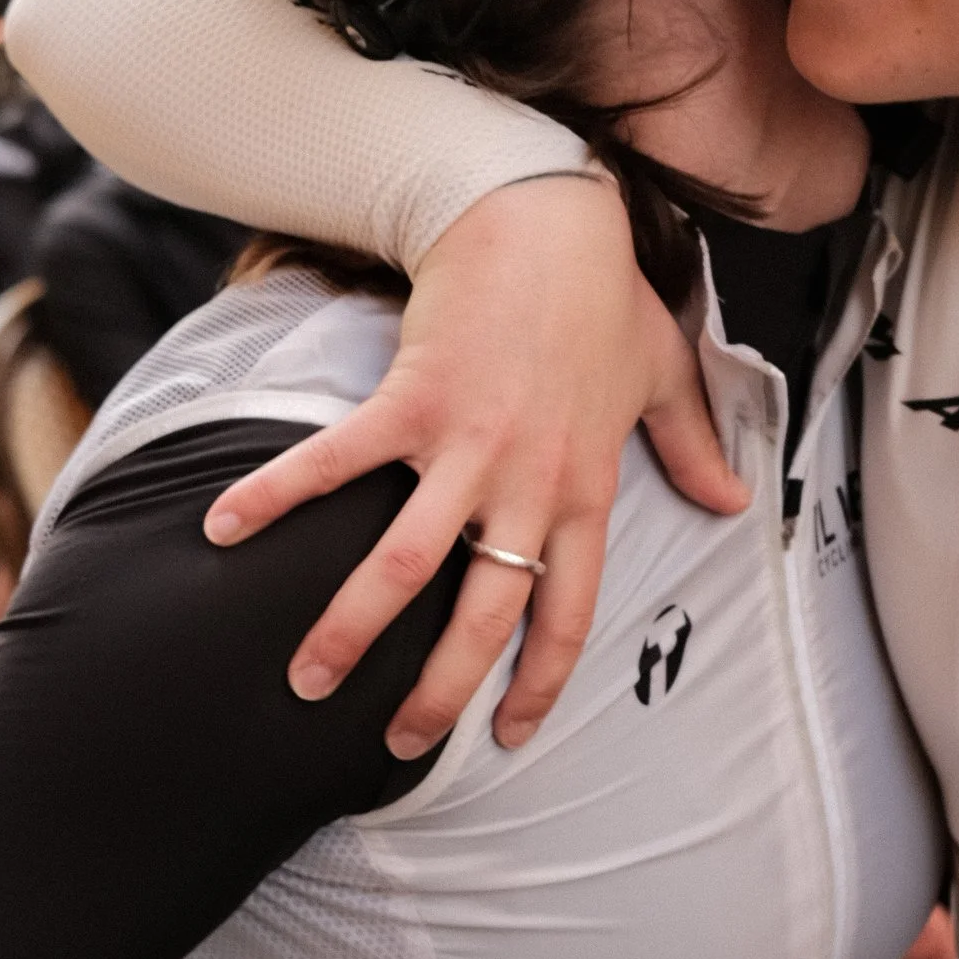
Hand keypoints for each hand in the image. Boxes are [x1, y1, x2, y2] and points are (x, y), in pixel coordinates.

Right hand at [201, 174, 746, 752]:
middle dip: (438, 691)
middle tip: (397, 742)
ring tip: (306, 681)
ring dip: (351, 629)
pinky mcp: (411, 402)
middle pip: (483, 615)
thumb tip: (733, 501)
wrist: (545, 216)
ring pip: (406, 566)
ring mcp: (467, 447)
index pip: (569, 611)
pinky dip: (278, 498)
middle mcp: (528, 484)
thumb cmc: (601, 296)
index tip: (510, 734)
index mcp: (585, 488)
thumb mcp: (661, 375)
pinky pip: (337, 466)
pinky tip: (225, 533)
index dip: (541, 681)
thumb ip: (692, 447)